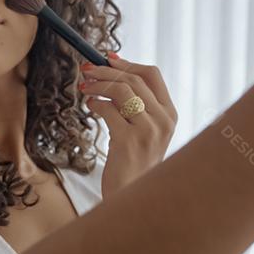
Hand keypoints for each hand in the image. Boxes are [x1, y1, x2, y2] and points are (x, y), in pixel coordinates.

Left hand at [78, 52, 177, 196]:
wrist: (131, 195)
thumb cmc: (132, 161)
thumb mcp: (142, 130)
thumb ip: (135, 105)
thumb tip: (111, 71)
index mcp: (170, 114)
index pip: (152, 75)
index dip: (128, 63)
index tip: (107, 58)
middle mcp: (164, 120)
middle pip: (133, 79)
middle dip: (106, 71)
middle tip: (85, 70)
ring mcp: (149, 130)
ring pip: (122, 90)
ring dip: (98, 84)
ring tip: (84, 88)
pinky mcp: (130, 141)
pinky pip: (109, 110)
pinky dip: (95, 103)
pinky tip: (90, 106)